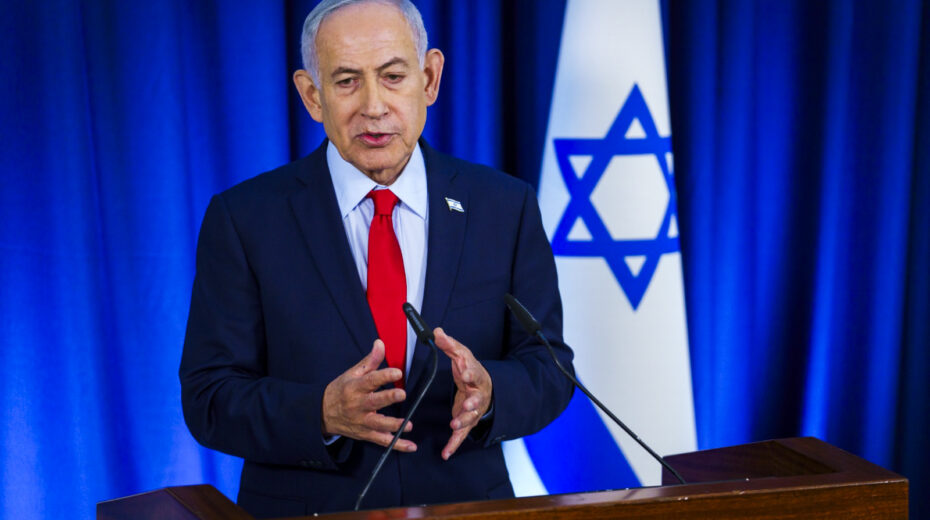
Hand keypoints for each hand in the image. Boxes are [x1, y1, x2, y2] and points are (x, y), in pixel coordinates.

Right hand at [321, 340, 415, 451]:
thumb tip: (381, 343)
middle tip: (402, 394)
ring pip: (378, 425)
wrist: (322, 414)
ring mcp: (362, 421)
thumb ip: (370, 360)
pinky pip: (382, 441)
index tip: (397, 371)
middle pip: (374, 402)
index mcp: (355, 387)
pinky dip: (397, 445)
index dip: (383, 375)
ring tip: (407, 425)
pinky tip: (411, 446)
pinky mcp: (366, 434)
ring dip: (393, 425)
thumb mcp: (352, 373)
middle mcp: (358, 405)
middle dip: (388, 398)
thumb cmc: (341, 390)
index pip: (370, 380)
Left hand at [433, 327, 492, 459]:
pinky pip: (461, 435)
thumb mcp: (461, 355)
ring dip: (463, 422)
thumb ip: (449, 345)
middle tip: (466, 405)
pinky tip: (445, 453)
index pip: (474, 373)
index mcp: (476, 376)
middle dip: (472, 403)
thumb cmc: (470, 370)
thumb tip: (437, 331)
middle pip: (477, 400)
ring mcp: (474, 411)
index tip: (464, 372)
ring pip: (471, 418)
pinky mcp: (467, 423)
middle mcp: (479, 395)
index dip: (470, 373)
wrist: (484, 387)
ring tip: (454, 425)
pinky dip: (454, 445)